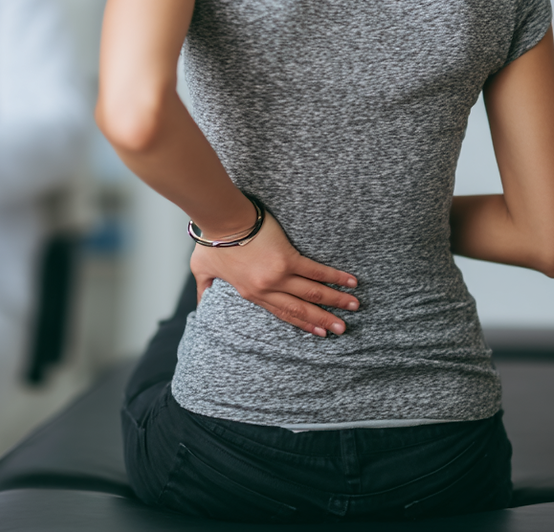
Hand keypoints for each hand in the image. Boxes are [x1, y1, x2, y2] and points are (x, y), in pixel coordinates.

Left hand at [190, 210, 358, 336]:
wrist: (221, 219)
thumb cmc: (211, 240)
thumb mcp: (201, 269)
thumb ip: (204, 289)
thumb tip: (199, 304)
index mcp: (251, 293)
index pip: (281, 313)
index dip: (302, 324)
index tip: (318, 333)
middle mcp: (267, 289)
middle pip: (300, 309)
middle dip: (323, 320)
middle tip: (342, 330)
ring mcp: (279, 275)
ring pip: (313, 293)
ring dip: (335, 301)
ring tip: (354, 307)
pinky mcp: (288, 258)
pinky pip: (316, 270)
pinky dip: (334, 277)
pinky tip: (350, 281)